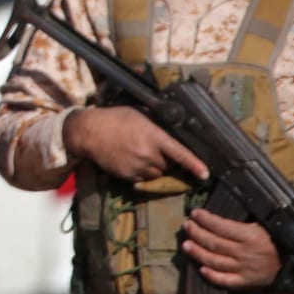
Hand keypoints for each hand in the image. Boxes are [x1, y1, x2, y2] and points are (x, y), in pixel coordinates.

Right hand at [63, 105, 209, 183]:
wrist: (88, 132)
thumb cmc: (113, 118)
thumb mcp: (138, 115)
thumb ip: (155, 125)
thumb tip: (171, 130)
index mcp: (153, 136)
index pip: (179, 153)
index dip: (194, 164)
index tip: (205, 174)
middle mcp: (147, 153)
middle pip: (169, 165)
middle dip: (168, 161)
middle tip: (158, 151)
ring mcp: (137, 166)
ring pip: (157, 174)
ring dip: (156, 168)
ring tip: (143, 155)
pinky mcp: (127, 175)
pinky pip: (143, 178)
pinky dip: (142, 172)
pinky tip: (132, 160)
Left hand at [182, 208, 281, 289]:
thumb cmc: (280, 239)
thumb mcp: (266, 223)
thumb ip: (245, 219)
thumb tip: (226, 207)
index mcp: (250, 236)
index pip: (221, 226)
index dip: (205, 219)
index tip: (195, 213)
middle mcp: (244, 253)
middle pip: (214, 243)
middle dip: (197, 233)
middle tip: (187, 226)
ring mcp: (244, 269)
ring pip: (214, 261)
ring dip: (198, 252)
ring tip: (186, 244)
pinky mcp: (246, 281)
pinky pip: (225, 280)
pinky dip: (211, 275)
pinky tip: (201, 269)